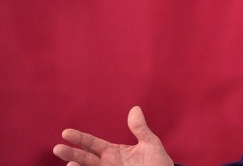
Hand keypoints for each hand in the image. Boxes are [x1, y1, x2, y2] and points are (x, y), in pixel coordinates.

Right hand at [53, 106, 173, 165]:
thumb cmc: (157, 163)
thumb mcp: (150, 144)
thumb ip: (140, 129)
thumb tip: (135, 109)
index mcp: (113, 152)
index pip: (93, 144)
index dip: (80, 138)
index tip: (66, 133)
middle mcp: (106, 164)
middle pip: (85, 159)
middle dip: (71, 154)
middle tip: (58, 148)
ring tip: (71, 165)